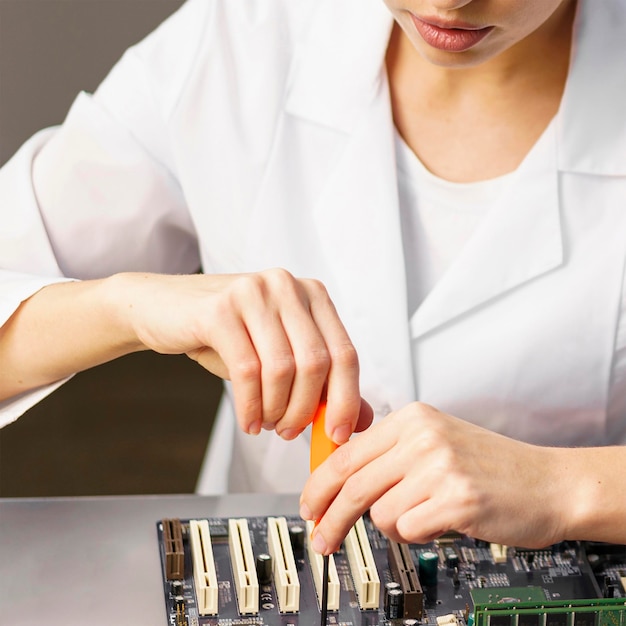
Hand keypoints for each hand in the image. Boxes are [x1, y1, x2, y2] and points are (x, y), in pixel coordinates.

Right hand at [115, 269, 371, 440]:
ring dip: (277, 410)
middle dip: (306, 410)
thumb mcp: (280, 356)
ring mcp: (254, 292)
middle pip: (316, 364)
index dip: (346, 400)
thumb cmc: (228, 336)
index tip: (338, 435)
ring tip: (267, 423)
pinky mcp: (220, 309)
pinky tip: (249, 420)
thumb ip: (322, 383)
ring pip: (282, 370)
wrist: (164, 309)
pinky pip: (247, 371)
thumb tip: (359, 420)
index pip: (345, 353)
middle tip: (290, 432)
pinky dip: (251, 406)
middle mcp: (287, 286)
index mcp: (311, 294)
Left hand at [300, 402, 570, 553]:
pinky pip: (409, 529)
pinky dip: (418, 534)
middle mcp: (423, 436)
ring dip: (393, 526)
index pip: (347, 453)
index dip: (319, 484)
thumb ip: (389, 454)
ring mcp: (439, 466)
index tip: (309, 505)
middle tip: (322, 537)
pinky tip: (442, 522)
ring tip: (422, 517)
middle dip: (330, 517)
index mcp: (413, 418)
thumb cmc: (490, 466)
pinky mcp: (456, 499)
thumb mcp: (435, 441)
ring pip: (379, 513)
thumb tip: (338, 480)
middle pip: (352, 484)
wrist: (549, 483)